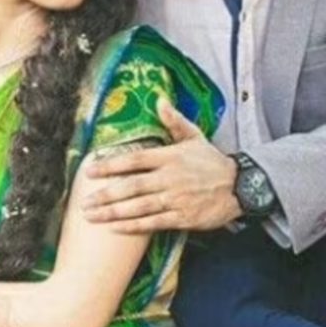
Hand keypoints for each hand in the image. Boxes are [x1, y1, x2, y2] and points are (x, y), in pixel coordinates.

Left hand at [82, 97, 241, 232]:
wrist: (241, 186)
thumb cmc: (212, 161)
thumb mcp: (194, 136)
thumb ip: (173, 120)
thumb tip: (158, 99)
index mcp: (169, 157)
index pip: (134, 159)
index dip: (110, 164)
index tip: (89, 169)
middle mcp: (169, 178)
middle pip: (131, 186)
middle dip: (105, 194)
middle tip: (84, 200)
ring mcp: (176, 199)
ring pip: (139, 207)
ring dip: (113, 212)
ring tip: (92, 216)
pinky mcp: (183, 218)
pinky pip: (154, 223)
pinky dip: (134, 226)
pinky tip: (116, 227)